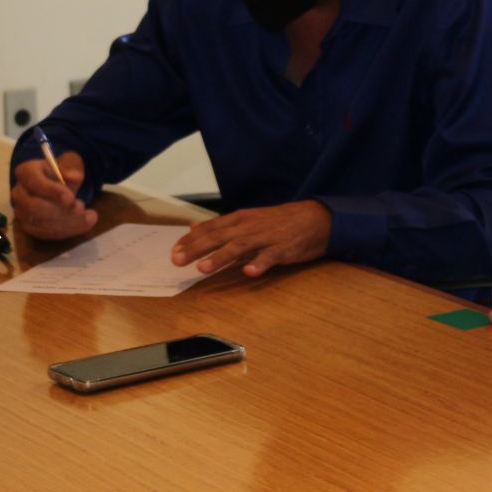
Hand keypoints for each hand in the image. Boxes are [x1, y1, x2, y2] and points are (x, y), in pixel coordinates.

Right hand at [11, 151, 95, 239]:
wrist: (59, 184)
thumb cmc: (62, 172)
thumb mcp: (70, 163)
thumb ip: (72, 168)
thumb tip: (76, 177)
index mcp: (26, 172)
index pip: (34, 182)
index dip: (51, 191)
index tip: (70, 198)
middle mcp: (19, 193)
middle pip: (33, 207)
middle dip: (60, 211)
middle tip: (81, 207)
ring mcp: (21, 211)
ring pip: (39, 223)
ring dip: (66, 223)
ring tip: (89, 216)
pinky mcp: (29, 226)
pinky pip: (44, 233)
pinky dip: (66, 231)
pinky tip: (83, 225)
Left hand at [171, 200, 332, 276]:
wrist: (317, 218)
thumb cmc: (281, 221)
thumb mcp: (250, 218)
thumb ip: (222, 226)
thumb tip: (194, 228)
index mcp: (241, 219)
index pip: (210, 228)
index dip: (191, 240)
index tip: (173, 251)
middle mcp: (250, 226)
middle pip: (219, 237)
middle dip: (197, 248)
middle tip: (177, 261)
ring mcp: (268, 237)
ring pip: (240, 246)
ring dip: (221, 257)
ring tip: (204, 269)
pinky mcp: (285, 248)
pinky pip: (270, 256)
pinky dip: (260, 263)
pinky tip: (250, 273)